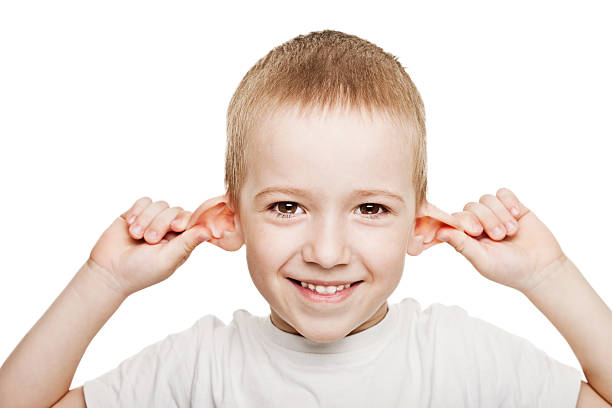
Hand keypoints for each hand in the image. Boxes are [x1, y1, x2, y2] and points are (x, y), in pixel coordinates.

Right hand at [87, 196, 228, 296]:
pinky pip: (145, 201)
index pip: (191, 221)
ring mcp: (152, 220)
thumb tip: (209, 231)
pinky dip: (138, 211)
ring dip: (146, 218)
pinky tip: (130, 225)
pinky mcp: (136, 214)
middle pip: (174, 211)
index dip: (184, 220)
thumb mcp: (167, 259)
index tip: (176, 227)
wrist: (107, 271)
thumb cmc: (139, 271)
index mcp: (181, 242)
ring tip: (135, 235)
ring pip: (159, 205)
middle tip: (148, 240)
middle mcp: (169, 230)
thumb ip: (187, 243)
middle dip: (160, 223)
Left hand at [435, 188, 566, 292]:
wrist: (543, 268)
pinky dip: (509, 202)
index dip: (464, 221)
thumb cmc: (510, 270)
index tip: (476, 232)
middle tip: (500, 236)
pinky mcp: (514, 207)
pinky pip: (503, 193)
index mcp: (467, 238)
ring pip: (487, 199)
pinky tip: (517, 215)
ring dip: (500, 214)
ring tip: (512, 231)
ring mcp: (496, 214)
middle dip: (487, 220)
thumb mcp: (483, 260)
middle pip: (471, 206)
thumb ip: (461, 244)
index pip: (455, 218)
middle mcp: (479, 224)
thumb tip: (438, 232)